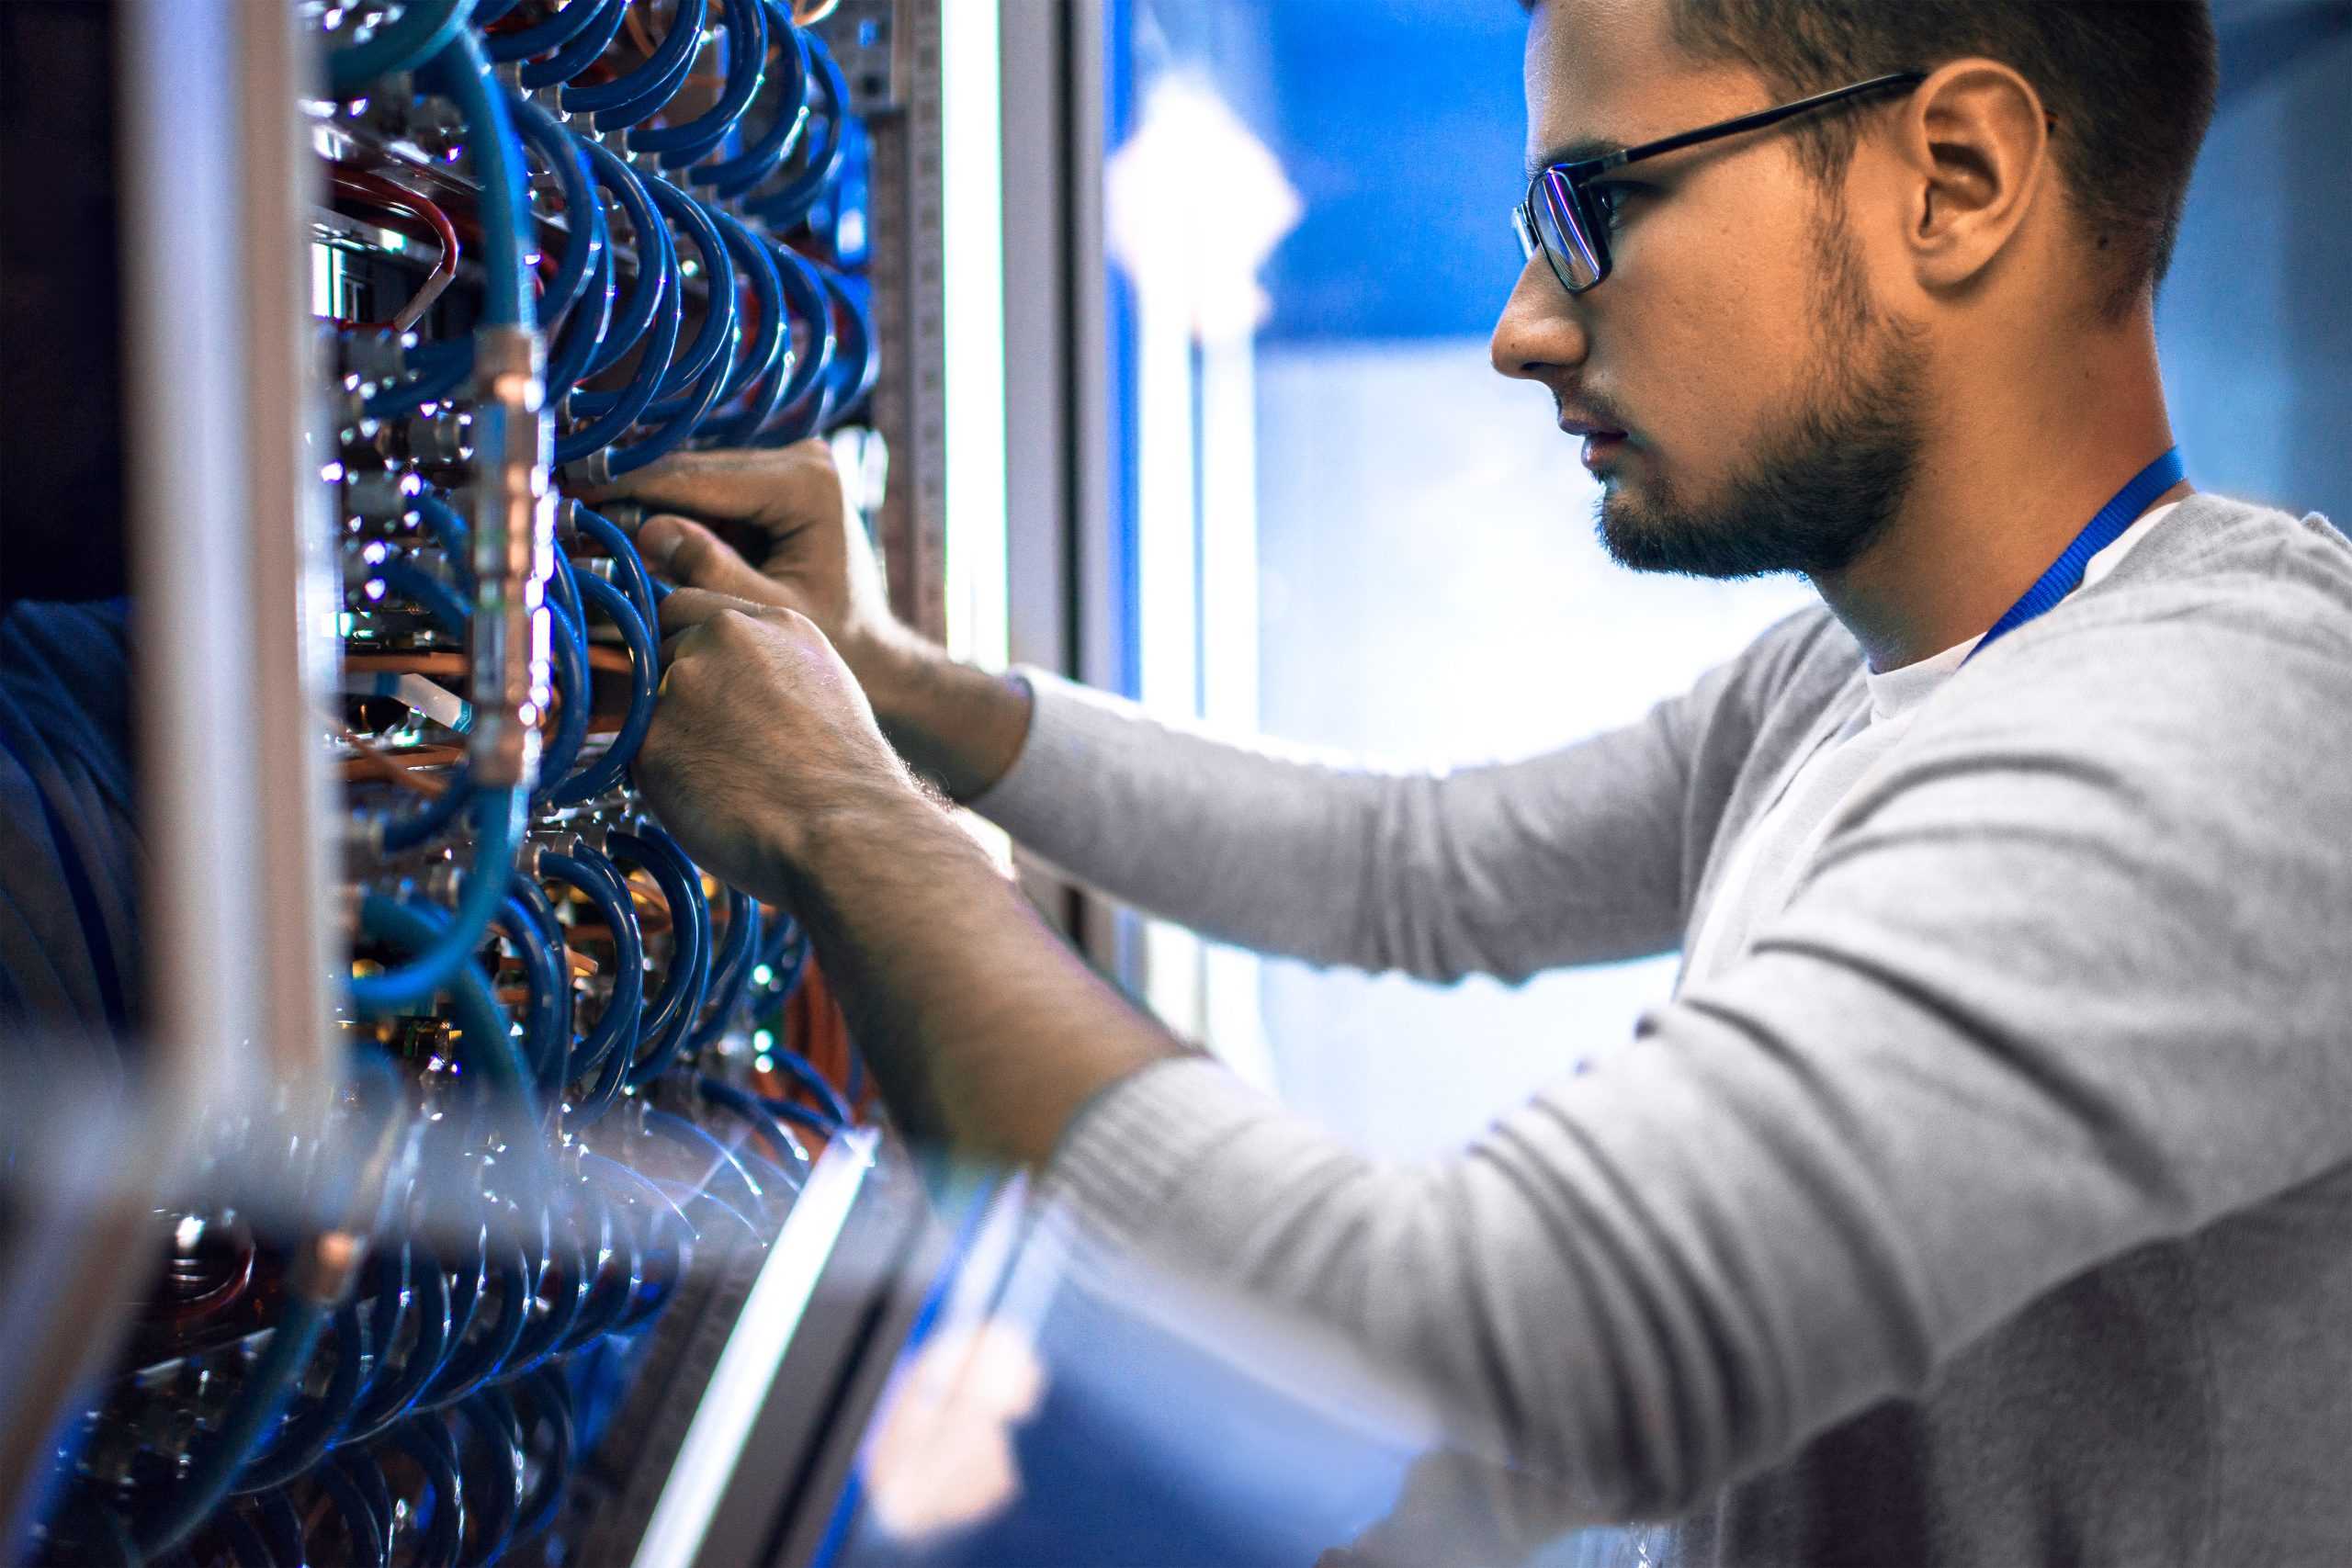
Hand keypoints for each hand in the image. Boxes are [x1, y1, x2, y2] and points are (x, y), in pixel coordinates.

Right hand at [586, 441, 1035, 802]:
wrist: (878, 655)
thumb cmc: (838, 643)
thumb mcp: (768, 612)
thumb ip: (710, 572)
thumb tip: (645, 531)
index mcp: (807, 482)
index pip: (701, 479)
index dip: (632, 489)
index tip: (576, 499)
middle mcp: (803, 459)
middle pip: (694, 471)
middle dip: (631, 494)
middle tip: (565, 510)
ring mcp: (790, 466)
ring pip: (695, 478)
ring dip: (646, 500)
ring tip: (582, 522)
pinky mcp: (776, 482)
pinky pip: (709, 493)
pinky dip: (672, 512)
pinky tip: (622, 530)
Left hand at [635, 586, 928, 901]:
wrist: (844, 829)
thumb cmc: (845, 777)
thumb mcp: (822, 687)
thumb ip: (767, 663)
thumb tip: (725, 678)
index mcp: (773, 620)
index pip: (688, 607)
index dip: (685, 646)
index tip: (699, 682)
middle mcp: (723, 636)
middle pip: (662, 649)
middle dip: (673, 687)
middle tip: (713, 740)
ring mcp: (684, 682)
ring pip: (646, 702)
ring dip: (667, 731)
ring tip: (720, 774)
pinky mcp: (652, 735)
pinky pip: (636, 752)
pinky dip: (660, 777)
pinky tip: (708, 797)